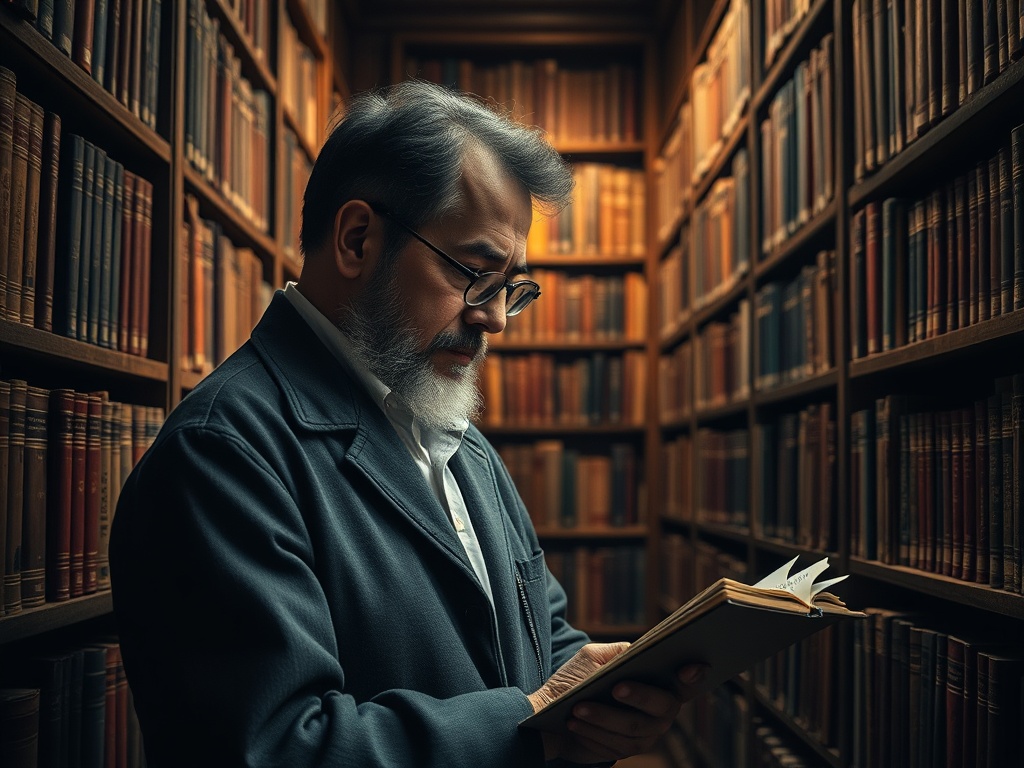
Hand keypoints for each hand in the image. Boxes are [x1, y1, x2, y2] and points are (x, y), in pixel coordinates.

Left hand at [528, 643, 706, 763]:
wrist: (552, 710)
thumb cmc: (577, 678)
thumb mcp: (595, 657)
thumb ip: (617, 653)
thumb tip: (638, 652)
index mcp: (658, 683)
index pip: (686, 682)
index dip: (695, 678)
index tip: (691, 668)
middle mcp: (660, 711)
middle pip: (663, 706)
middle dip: (640, 696)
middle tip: (616, 688)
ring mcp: (646, 734)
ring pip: (633, 728)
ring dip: (603, 717)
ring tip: (579, 707)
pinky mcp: (625, 750)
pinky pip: (615, 746)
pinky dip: (594, 732)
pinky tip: (575, 723)